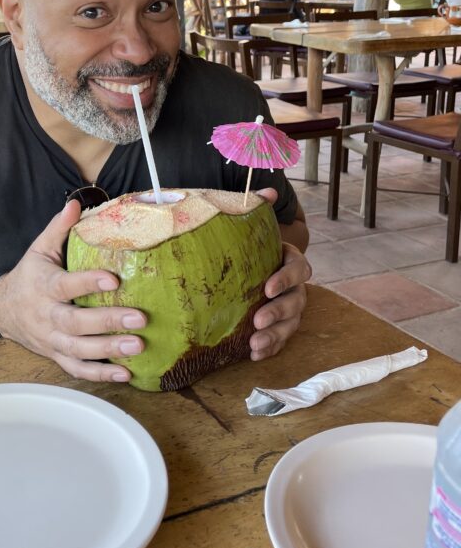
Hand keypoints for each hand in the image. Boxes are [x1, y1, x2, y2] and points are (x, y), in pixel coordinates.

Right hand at [0, 199, 146, 383]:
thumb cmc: (29, 276)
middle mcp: (46, 316)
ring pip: (79, 350)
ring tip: (138, 345)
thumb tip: (77, 203)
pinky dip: (100, 374)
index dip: (87, 283)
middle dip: (108, 321)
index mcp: (44, 286)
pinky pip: (77, 369)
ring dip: (109, 349)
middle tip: (139, 319)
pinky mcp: (56, 356)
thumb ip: (59, 228)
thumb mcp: (39, 249)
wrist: (2, 310)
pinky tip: (126, 372)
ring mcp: (51, 340)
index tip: (113, 279)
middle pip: (76, 323)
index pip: (65, 286)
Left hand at [250, 188, 310, 359]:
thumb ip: (258, 206)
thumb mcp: (254, 224)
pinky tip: (254, 356)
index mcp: (291, 261)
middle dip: (279, 313)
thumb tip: (267, 191)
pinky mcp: (278, 325)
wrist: (250, 261)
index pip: (298, 269)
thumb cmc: (252, 243)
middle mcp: (295, 287)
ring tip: (255, 344)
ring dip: (275, 336)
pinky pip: (280, 340)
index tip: (266, 288)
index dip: (285, 279)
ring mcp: (289, 308)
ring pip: (290, 324)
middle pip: (296, 302)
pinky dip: (270, 349)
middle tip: (258, 321)